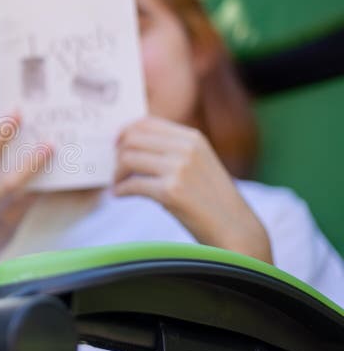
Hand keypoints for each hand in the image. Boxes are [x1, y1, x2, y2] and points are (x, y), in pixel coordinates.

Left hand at [114, 116, 271, 262]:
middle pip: (133, 139)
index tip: (115, 144)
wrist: (234, 228)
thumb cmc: (211, 199)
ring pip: (128, 159)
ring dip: (117, 174)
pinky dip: (120, 190)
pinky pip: (132, 184)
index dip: (125, 132)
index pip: (147, 122)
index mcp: (192, 138)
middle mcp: (186, 148)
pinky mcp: (171, 191)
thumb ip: (172, 150)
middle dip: (118, 154)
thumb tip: (130, 144)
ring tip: (117, 185)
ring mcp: (179, 169)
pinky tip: (119, 196)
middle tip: (115, 170)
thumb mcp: (198, 163)